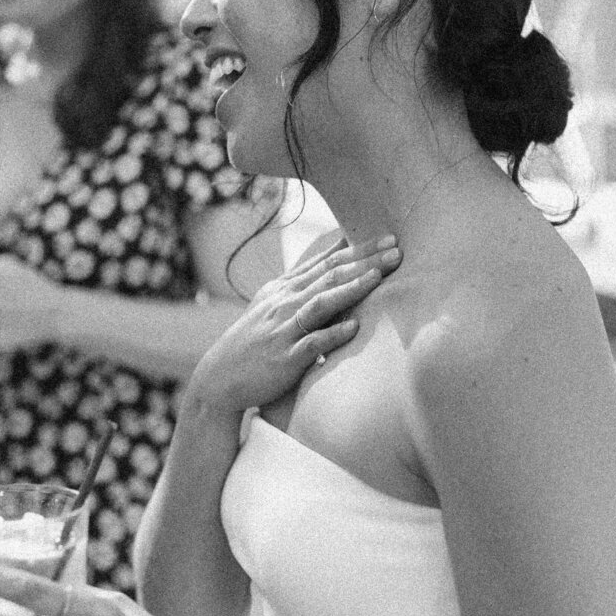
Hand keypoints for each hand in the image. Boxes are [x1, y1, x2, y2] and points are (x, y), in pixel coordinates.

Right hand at [187, 234, 400, 414]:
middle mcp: (285, 303)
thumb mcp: (273, 302)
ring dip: (351, 288)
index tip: (388, 238)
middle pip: (330, 276)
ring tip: (379, 277)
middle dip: (365, 261)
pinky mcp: (284, 358)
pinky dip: (332, 334)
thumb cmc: (254, 340)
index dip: (358, 249)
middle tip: (396, 249)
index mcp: (285, 287)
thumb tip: (336, 253)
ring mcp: (284, 329)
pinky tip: (354, 328)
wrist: (219, 377)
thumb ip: (303, 281)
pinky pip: (311, 344)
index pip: (328, 261)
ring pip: (321, 303)